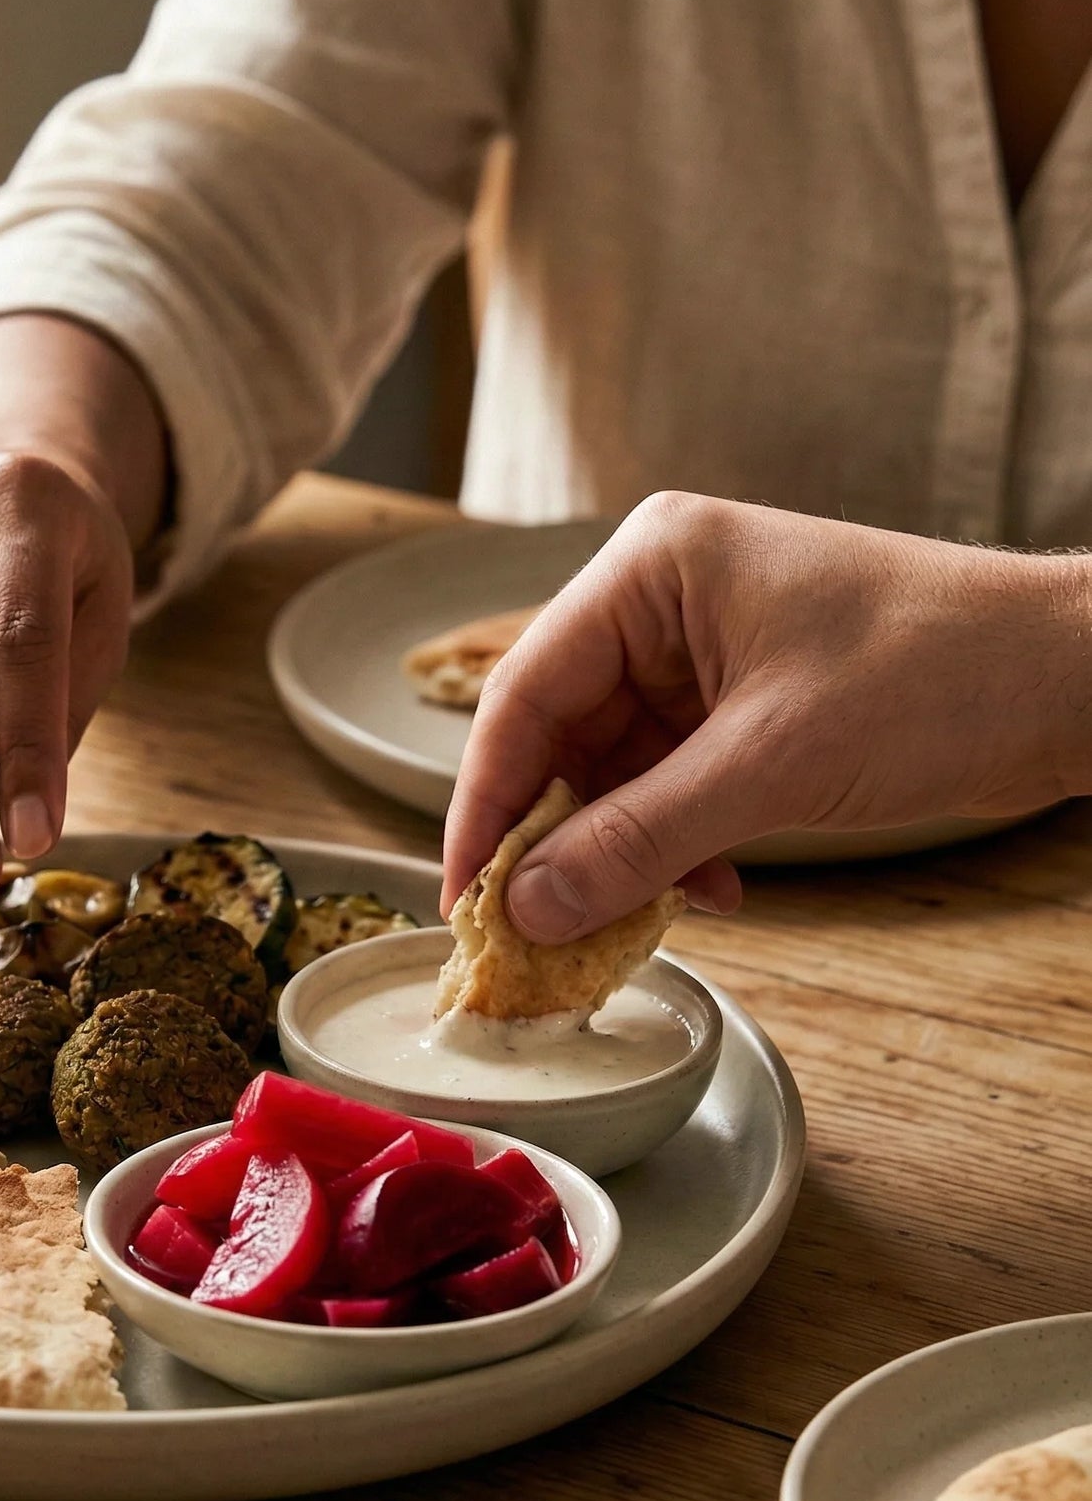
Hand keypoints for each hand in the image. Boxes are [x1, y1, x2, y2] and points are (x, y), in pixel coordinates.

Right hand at [443, 493, 1091, 939]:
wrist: (1074, 680)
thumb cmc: (941, 674)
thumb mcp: (769, 766)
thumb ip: (636, 840)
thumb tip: (527, 910)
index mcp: (650, 570)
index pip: (525, 694)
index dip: (487, 804)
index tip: (468, 895)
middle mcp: (660, 601)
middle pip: (559, 736)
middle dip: (556, 839)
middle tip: (534, 930)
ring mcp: (699, 652)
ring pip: (611, 771)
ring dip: (621, 853)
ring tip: (630, 921)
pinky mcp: (736, 703)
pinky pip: (665, 785)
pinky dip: (673, 845)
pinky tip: (712, 889)